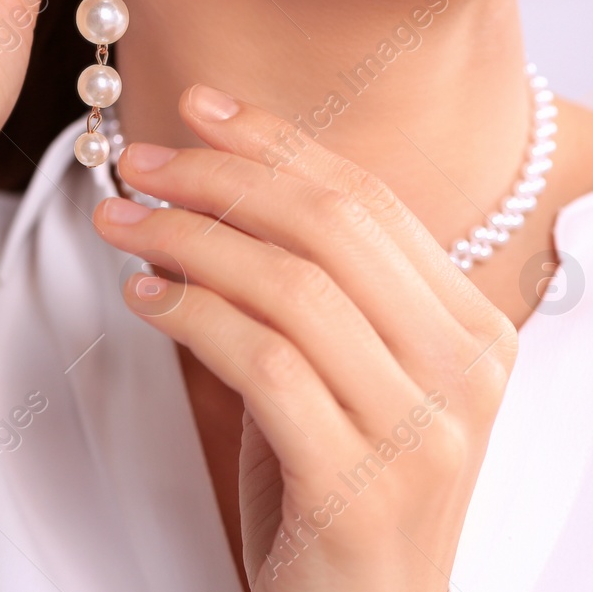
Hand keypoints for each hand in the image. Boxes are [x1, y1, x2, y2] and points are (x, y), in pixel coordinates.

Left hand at [91, 85, 516, 591]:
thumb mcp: (340, 371)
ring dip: (190, 240)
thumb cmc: (335, 485)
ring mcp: (422, 431)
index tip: (197, 105)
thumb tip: (211, 176)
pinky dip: (192, 315)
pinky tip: (143, 298)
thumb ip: (310, 283)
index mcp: (472, 328)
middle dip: (223, 178)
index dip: (278, 141)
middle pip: (332, 227)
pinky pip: (265, 364)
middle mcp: (465, 370)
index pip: (369, 200)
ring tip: (120, 223)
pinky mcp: (361, 486)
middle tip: (140, 162)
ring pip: (293, 286)